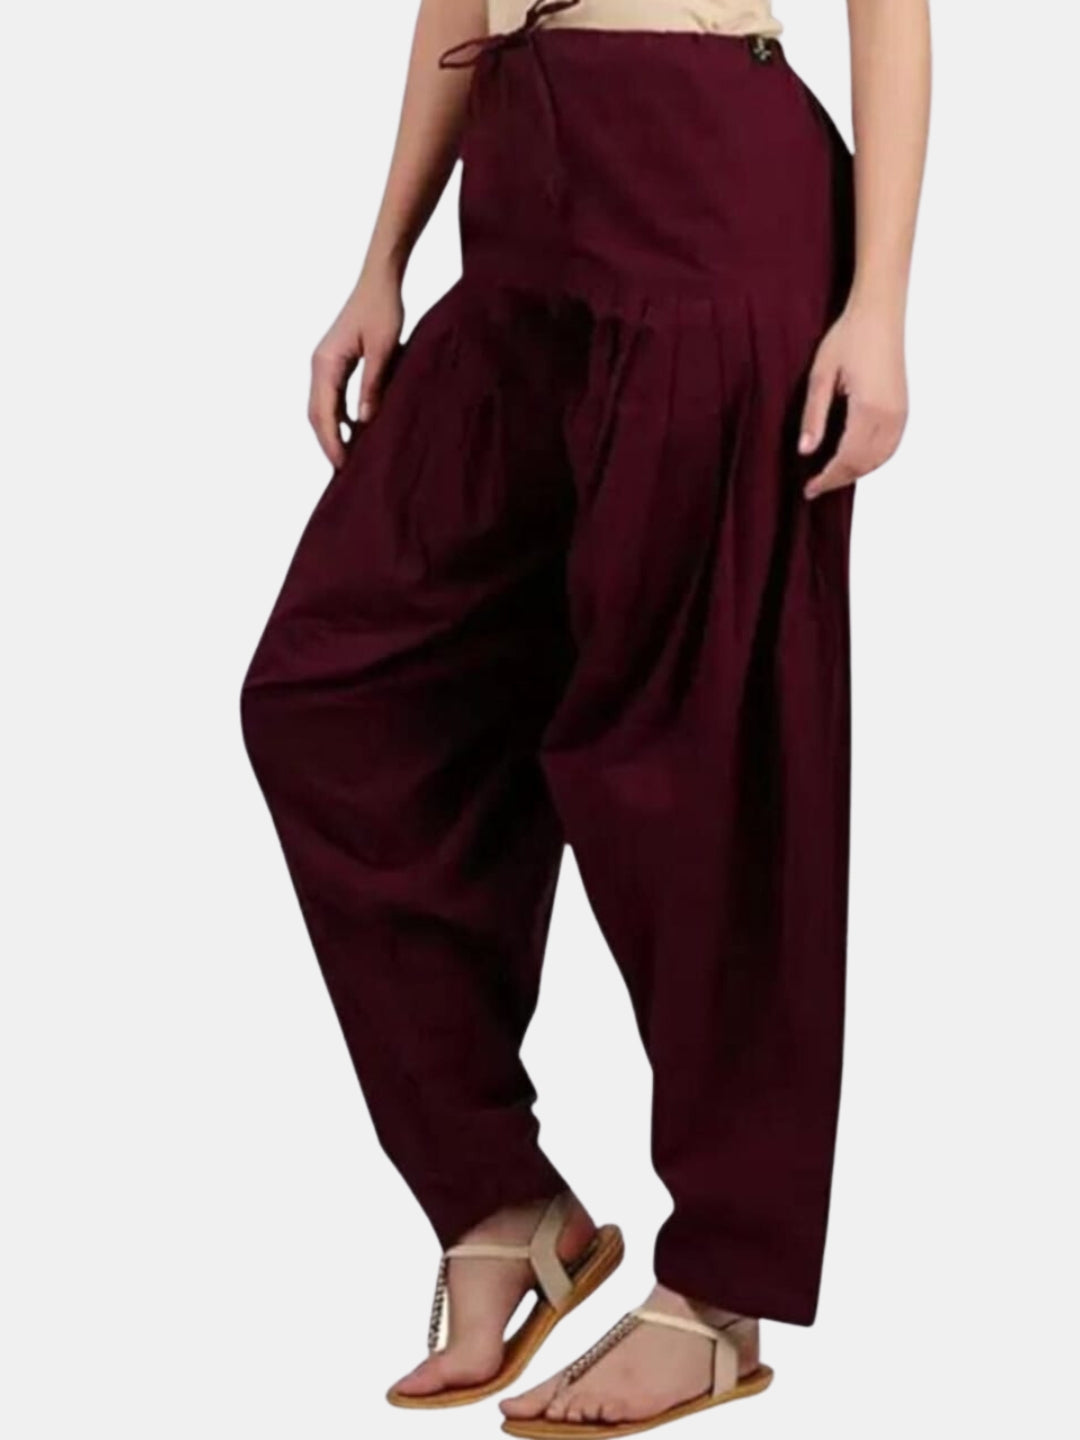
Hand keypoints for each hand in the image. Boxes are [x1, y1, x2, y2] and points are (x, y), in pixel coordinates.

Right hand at [308, 265, 404, 467]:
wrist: (379, 280)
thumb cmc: (383, 308)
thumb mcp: (384, 349)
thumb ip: (373, 385)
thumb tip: (363, 422)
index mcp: (326, 363)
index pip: (323, 413)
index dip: (331, 442)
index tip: (342, 466)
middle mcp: (319, 364)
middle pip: (317, 414)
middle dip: (328, 443)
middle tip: (343, 471)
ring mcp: (325, 363)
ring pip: (322, 407)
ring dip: (333, 432)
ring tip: (348, 457)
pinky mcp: (335, 362)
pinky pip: (333, 396)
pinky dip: (340, 417)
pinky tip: (354, 431)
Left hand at [798, 302, 908, 499]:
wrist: (880, 313)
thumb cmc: (848, 337)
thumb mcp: (820, 375)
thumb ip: (814, 416)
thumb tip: (805, 451)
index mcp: (869, 409)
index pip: (846, 459)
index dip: (826, 479)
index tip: (808, 490)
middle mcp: (890, 416)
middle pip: (864, 464)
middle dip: (839, 480)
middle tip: (815, 488)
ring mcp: (901, 413)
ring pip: (880, 459)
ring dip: (856, 473)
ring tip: (831, 477)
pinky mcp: (903, 408)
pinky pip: (890, 447)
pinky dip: (872, 461)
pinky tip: (855, 461)